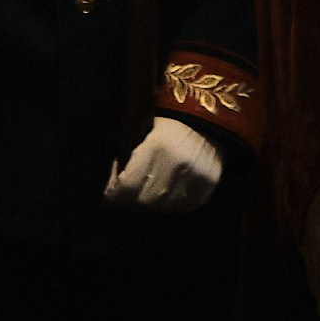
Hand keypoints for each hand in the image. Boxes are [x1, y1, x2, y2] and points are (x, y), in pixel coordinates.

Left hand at [103, 118, 221, 212]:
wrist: (210, 112)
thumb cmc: (171, 116)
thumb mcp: (144, 127)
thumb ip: (130, 155)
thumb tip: (115, 183)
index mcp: (156, 146)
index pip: (126, 187)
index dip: (113, 196)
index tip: (109, 196)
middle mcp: (176, 164)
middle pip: (144, 202)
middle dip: (131, 200)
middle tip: (129, 194)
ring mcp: (195, 176)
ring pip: (163, 208)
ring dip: (153, 204)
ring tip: (150, 192)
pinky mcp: (209, 184)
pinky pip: (184, 207)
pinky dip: (173, 204)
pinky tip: (169, 193)